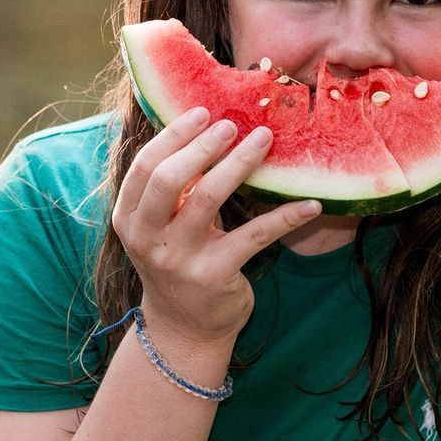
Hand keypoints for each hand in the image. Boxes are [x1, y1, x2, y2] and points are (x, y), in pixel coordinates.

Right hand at [110, 107, 321, 346]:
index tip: (202, 112)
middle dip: (202, 145)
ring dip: (240, 163)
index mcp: (129, 219)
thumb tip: (205, 129)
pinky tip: (311, 203)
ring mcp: (180, 259)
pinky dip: (287, 216)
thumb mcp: (160, 227)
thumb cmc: (177, 261)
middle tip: (232, 124)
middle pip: (169, 178)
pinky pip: (256, 236)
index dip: (173, 135)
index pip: (145, 166)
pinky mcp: (215, 276)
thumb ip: (172, 187)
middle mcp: (148, 238)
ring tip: (264, 140)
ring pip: (209, 197)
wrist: (184, 328)